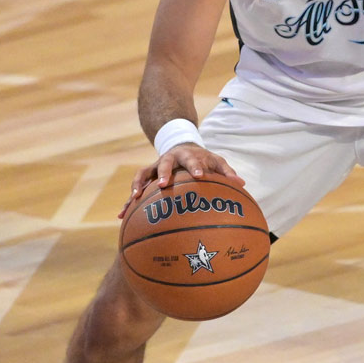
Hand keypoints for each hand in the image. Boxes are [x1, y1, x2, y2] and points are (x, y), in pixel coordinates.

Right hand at [118, 144, 243, 218]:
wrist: (181, 147)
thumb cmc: (203, 159)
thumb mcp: (216, 161)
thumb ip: (227, 172)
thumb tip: (242, 184)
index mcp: (188, 156)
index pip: (193, 160)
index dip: (196, 167)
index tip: (200, 176)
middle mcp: (168, 159)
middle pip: (164, 164)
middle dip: (163, 173)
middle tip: (164, 184)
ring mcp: (155, 167)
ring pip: (143, 174)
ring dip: (138, 185)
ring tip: (133, 199)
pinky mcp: (146, 177)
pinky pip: (135, 189)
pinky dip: (128, 201)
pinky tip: (121, 215)